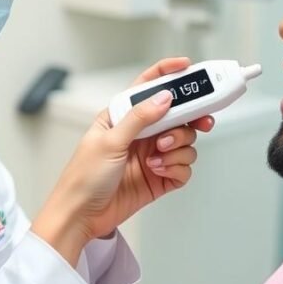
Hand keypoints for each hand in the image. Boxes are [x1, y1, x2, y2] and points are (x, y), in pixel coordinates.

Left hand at [33, 58, 213, 264]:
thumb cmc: (83, 178)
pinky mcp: (160, 177)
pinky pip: (184, 167)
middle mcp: (141, 134)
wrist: (81, 216)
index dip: (169, 74)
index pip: (148, 87)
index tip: (188, 67)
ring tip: (158, 156)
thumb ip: (140, 118)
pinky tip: (159, 171)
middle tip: (201, 120)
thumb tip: (164, 98)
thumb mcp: (109, 141)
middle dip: (190, 117)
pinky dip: (176, 168)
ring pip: (185, 141)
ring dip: (177, 148)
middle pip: (177, 115)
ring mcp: (152, 155)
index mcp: (123, 117)